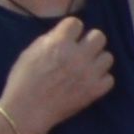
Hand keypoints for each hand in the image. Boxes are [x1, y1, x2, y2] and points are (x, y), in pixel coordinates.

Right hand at [0, 16, 118, 133]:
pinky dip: (101, 80)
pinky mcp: (96, 90)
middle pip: (99, 36)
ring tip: (85, 67)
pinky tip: (89, 82)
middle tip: (81, 51)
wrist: (27, 110)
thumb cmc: (23, 80)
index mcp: (59, 43)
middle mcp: (78, 55)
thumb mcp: (31, 52)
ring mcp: (89, 73)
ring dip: (97, 60)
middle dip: (89, 42)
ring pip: (108, 57)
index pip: (77, 23)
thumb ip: (50, 40)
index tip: (68, 38)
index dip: (71, 30)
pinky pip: (109, 78)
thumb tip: (66, 34)